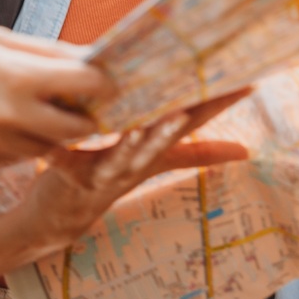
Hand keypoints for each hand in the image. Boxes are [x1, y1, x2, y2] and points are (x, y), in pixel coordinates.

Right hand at [0, 24, 111, 166]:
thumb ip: (43, 52)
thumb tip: (87, 57)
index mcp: (16, 77)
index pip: (88, 88)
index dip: (105, 84)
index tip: (109, 78)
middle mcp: (9, 117)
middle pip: (78, 129)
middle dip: (87, 115)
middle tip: (84, 99)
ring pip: (50, 147)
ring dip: (56, 130)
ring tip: (42, 105)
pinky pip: (18, 155)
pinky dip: (24, 140)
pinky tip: (7, 118)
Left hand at [5, 91, 252, 263]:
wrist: (60, 217)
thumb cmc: (109, 175)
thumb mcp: (152, 160)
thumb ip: (194, 152)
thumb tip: (241, 149)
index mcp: (156, 149)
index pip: (194, 123)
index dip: (219, 105)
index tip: (247, 81)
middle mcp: (137, 162)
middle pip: (166, 142)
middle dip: (180, 125)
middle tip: (194, 106)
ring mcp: (107, 173)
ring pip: (125, 157)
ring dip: (135, 144)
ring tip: (142, 128)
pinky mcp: (73, 178)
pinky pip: (66, 164)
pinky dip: (59, 155)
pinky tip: (51, 148)